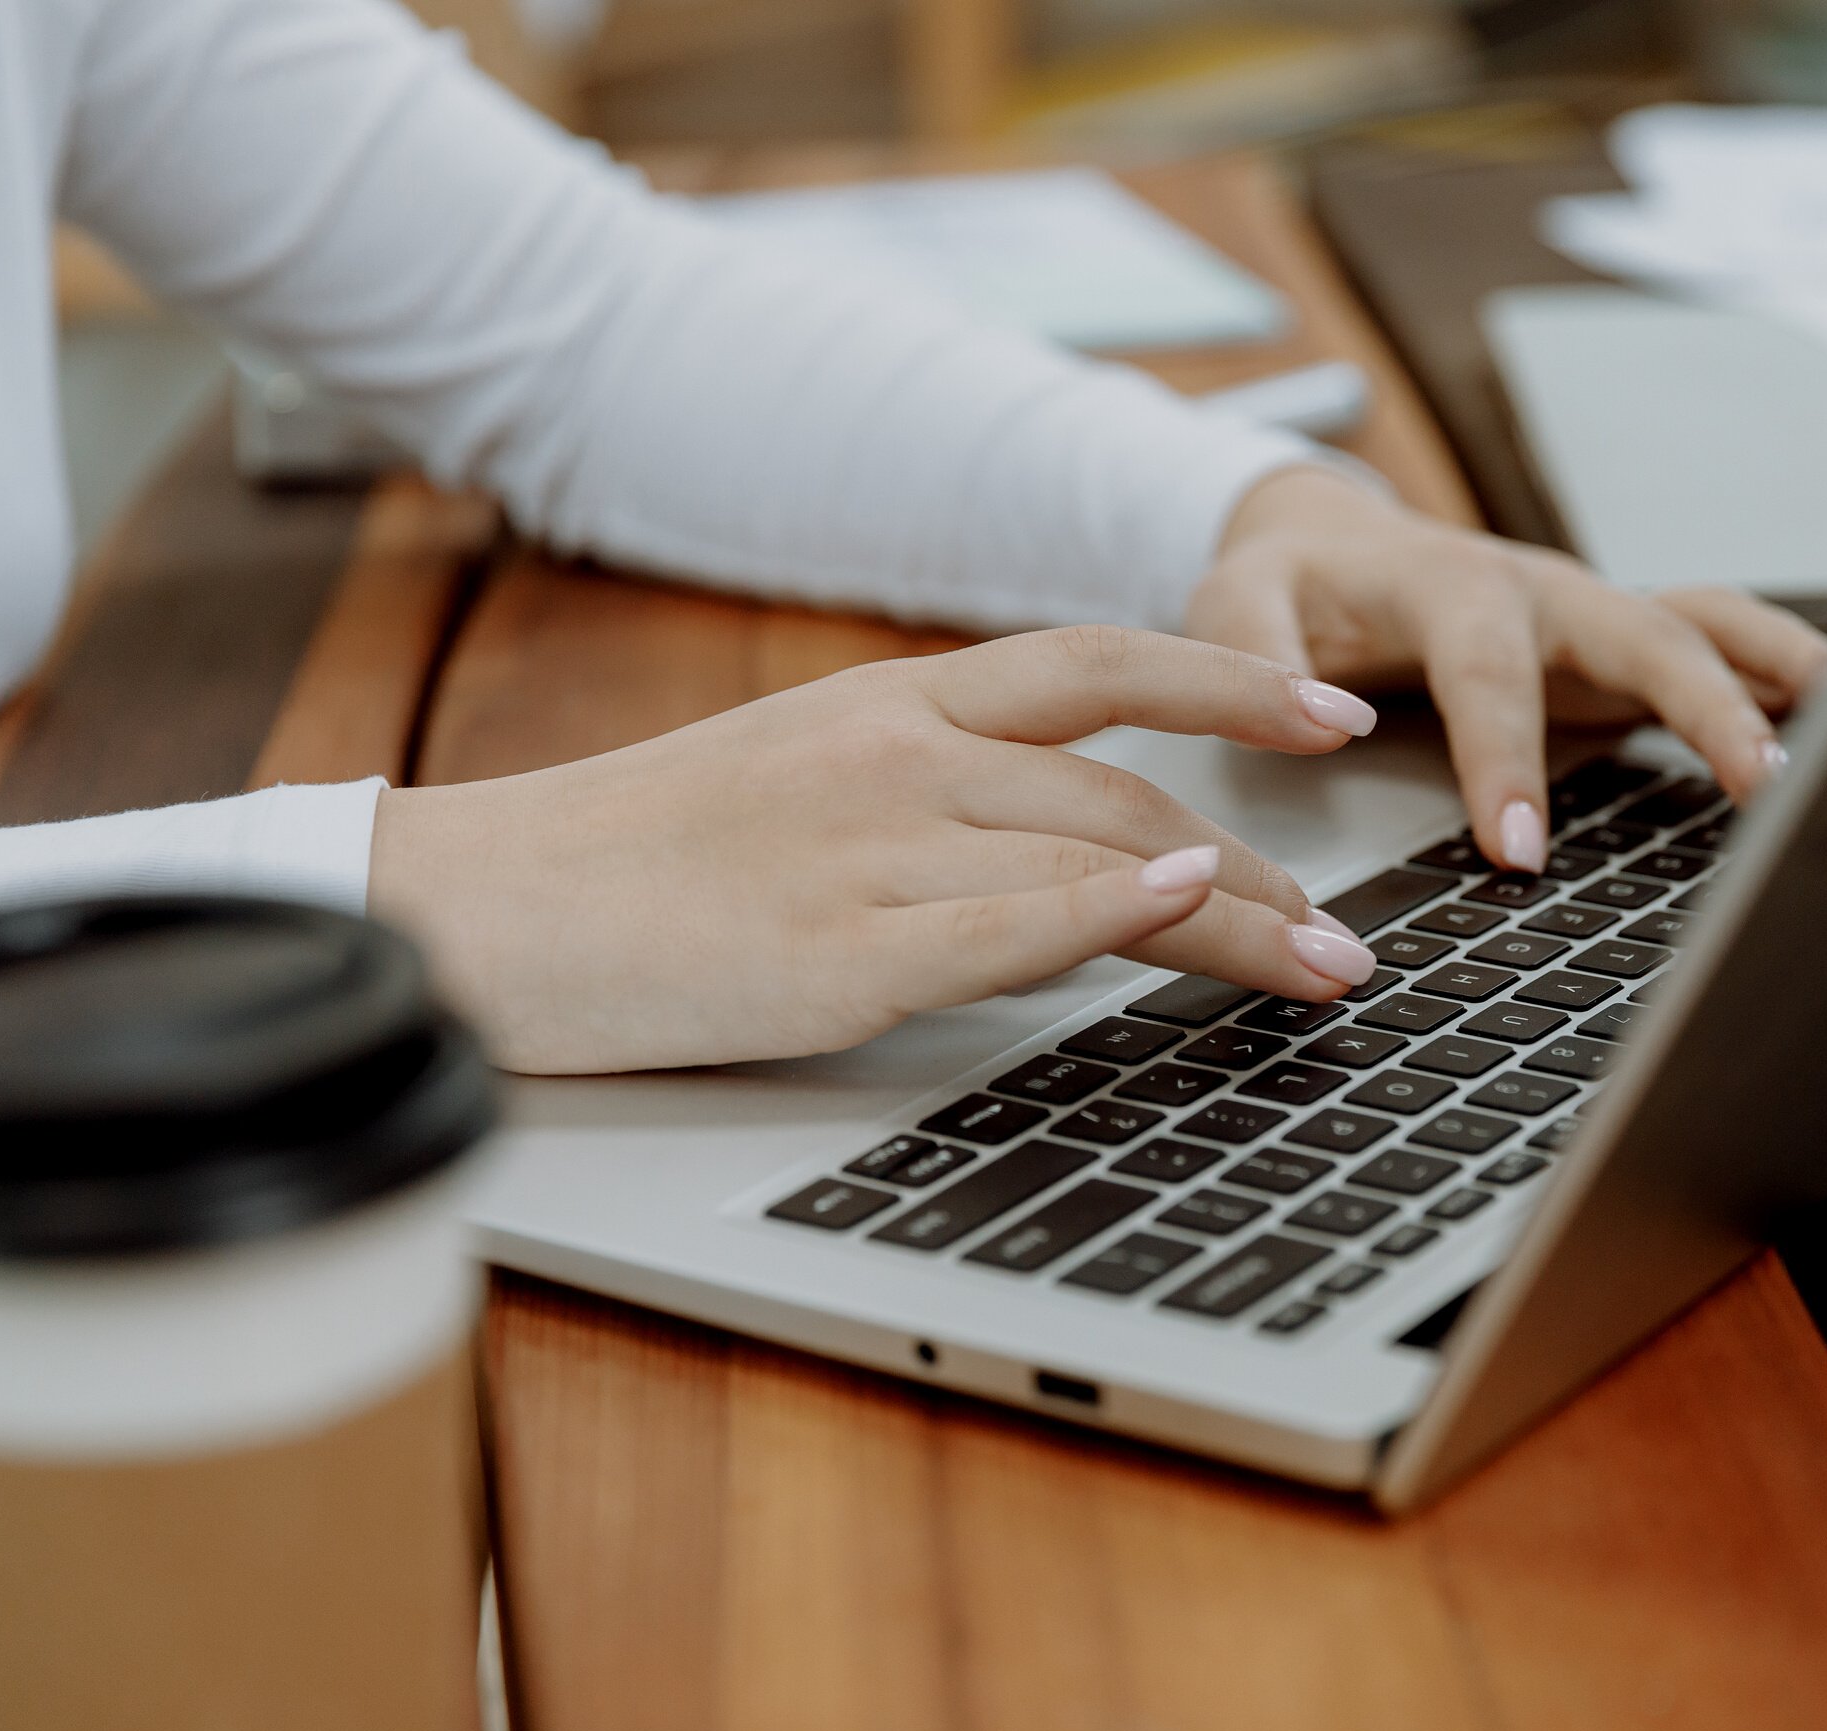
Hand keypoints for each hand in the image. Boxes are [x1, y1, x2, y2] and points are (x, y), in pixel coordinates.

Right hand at [367, 627, 1384, 1072]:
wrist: (480, 910)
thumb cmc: (636, 856)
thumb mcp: (796, 774)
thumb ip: (930, 784)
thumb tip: (1068, 834)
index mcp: (888, 702)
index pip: (1098, 665)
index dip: (1230, 682)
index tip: (1329, 716)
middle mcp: (895, 755)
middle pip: (1130, 790)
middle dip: (1265, 866)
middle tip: (1346, 931)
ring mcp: (868, 851)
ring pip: (1101, 859)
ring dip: (1239, 918)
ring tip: (1326, 969)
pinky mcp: (834, 956)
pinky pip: (1004, 923)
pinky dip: (1112, 908)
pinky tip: (1195, 906)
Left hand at [1190, 466, 1826, 870]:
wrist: (1328, 540)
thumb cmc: (1288, 584)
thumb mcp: (1234, 602)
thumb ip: (1255, 653)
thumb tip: (1318, 720)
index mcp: (1446, 585)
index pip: (1486, 672)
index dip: (1505, 757)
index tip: (1518, 850)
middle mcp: (1538, 590)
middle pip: (1639, 633)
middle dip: (1704, 704)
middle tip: (1757, 786)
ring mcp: (1589, 613)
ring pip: (1699, 623)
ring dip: (1770, 672)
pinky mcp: (1616, 644)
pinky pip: (1710, 642)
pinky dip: (1774, 670)